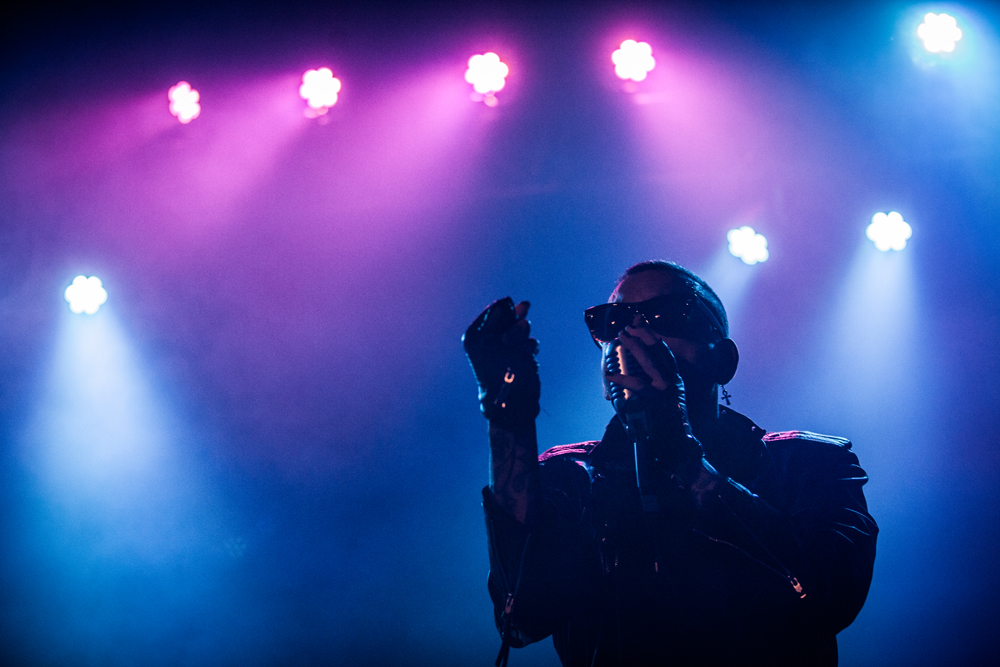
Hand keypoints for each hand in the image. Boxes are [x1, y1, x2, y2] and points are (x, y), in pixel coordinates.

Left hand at [463, 297, 539, 428]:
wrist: (510, 400)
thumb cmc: (496, 372)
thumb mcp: (492, 343)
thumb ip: (500, 322)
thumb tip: (509, 304)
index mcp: (476, 336)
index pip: (493, 311)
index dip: (504, 310)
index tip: (510, 310)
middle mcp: (490, 340)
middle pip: (509, 318)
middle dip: (515, 324)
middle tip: (514, 333)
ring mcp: (507, 348)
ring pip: (522, 328)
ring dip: (523, 336)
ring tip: (520, 348)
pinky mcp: (521, 356)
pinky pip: (529, 343)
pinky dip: (529, 347)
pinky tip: (526, 355)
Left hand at [605, 326, 705, 480]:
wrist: (678, 449)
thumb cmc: (668, 428)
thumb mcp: (665, 403)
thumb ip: (653, 389)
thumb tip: (633, 378)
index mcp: (675, 381)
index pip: (665, 353)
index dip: (653, 337)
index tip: (642, 325)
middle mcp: (673, 384)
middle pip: (658, 353)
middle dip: (642, 337)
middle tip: (627, 328)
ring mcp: (664, 392)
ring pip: (649, 364)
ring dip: (634, 348)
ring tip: (621, 337)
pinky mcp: (655, 404)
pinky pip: (637, 387)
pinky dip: (623, 379)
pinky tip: (610, 374)